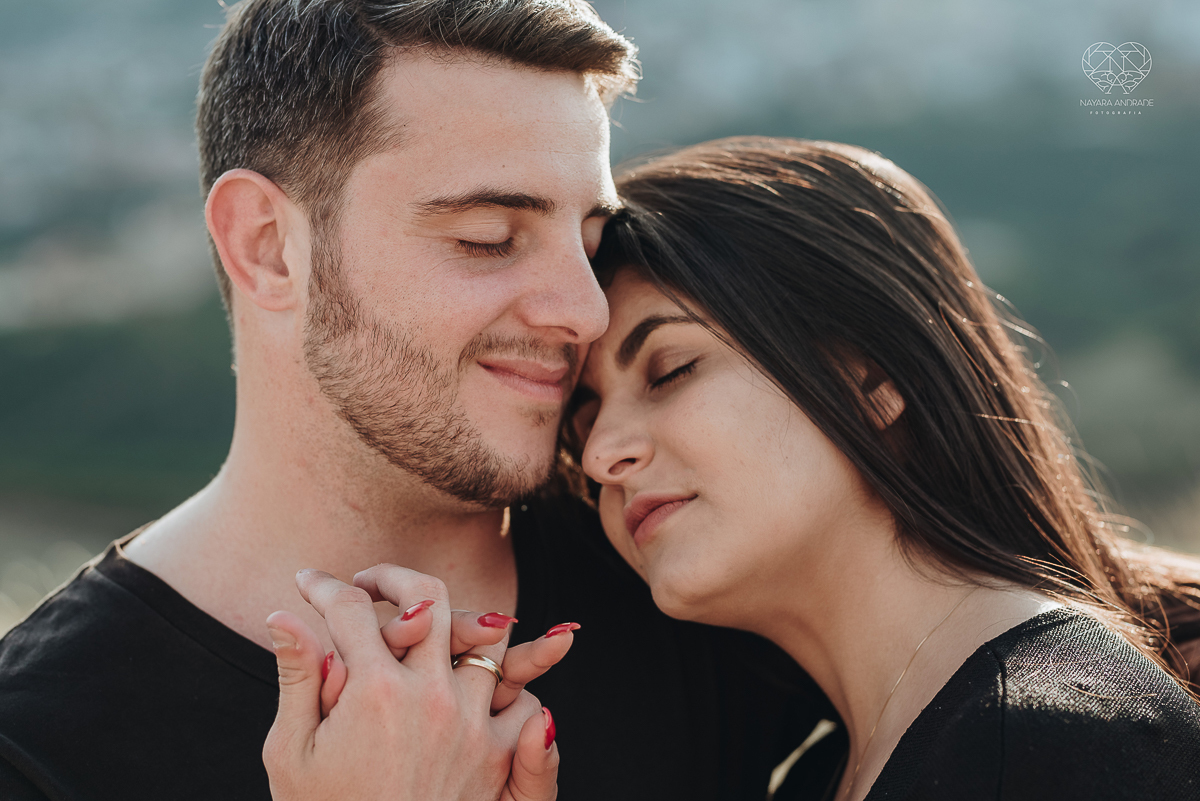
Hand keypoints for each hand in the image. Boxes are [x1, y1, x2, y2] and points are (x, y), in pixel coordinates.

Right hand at [263, 567, 560, 800]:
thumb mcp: (292, 754)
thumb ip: (297, 678)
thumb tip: (281, 614)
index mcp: (371, 693)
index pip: (350, 609)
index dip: (324, 586)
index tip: (308, 582)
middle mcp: (429, 697)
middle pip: (428, 598)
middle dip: (393, 578)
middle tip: (368, 585)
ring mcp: (470, 723)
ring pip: (484, 637)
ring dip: (455, 625)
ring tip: (424, 628)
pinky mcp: (498, 756)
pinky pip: (520, 698)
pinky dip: (501, 686)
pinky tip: (467, 685)